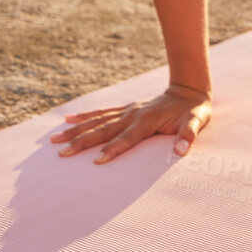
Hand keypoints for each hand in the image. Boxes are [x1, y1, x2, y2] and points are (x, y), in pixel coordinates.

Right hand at [51, 82, 210, 163]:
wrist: (189, 90)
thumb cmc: (194, 111)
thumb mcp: (197, 122)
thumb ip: (188, 136)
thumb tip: (181, 151)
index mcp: (146, 121)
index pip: (126, 138)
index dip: (113, 150)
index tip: (97, 161)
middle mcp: (132, 115)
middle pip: (103, 130)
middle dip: (82, 142)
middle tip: (62, 154)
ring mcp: (126, 111)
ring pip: (96, 122)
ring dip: (75, 131)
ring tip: (53, 139)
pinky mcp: (125, 109)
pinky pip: (100, 113)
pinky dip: (83, 117)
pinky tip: (66, 120)